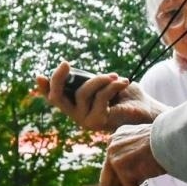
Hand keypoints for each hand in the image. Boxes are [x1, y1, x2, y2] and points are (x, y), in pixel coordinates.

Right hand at [36, 63, 164, 131]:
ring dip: (99, 80)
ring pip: (82, 93)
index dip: (44, 87)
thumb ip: (85, 79)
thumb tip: (67, 68)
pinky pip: (100, 97)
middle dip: (58, 79)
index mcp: (75, 106)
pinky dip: (112, 86)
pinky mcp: (98, 122)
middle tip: (66, 63)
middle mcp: (76, 116)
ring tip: (115, 76)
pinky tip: (123, 82)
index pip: (53, 98)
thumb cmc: (125, 95)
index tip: (39, 76)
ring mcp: (85, 120)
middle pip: (56, 98)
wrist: (147, 110)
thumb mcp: (101, 83)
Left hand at [101, 126, 165, 185]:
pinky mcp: (124, 170)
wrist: (178, 137)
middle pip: (108, 178)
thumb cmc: (171, 141)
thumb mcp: (147, 145)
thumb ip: (136, 157)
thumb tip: (133, 180)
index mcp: (116, 139)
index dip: (118, 182)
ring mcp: (116, 158)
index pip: (111, 166)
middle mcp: (112, 146)